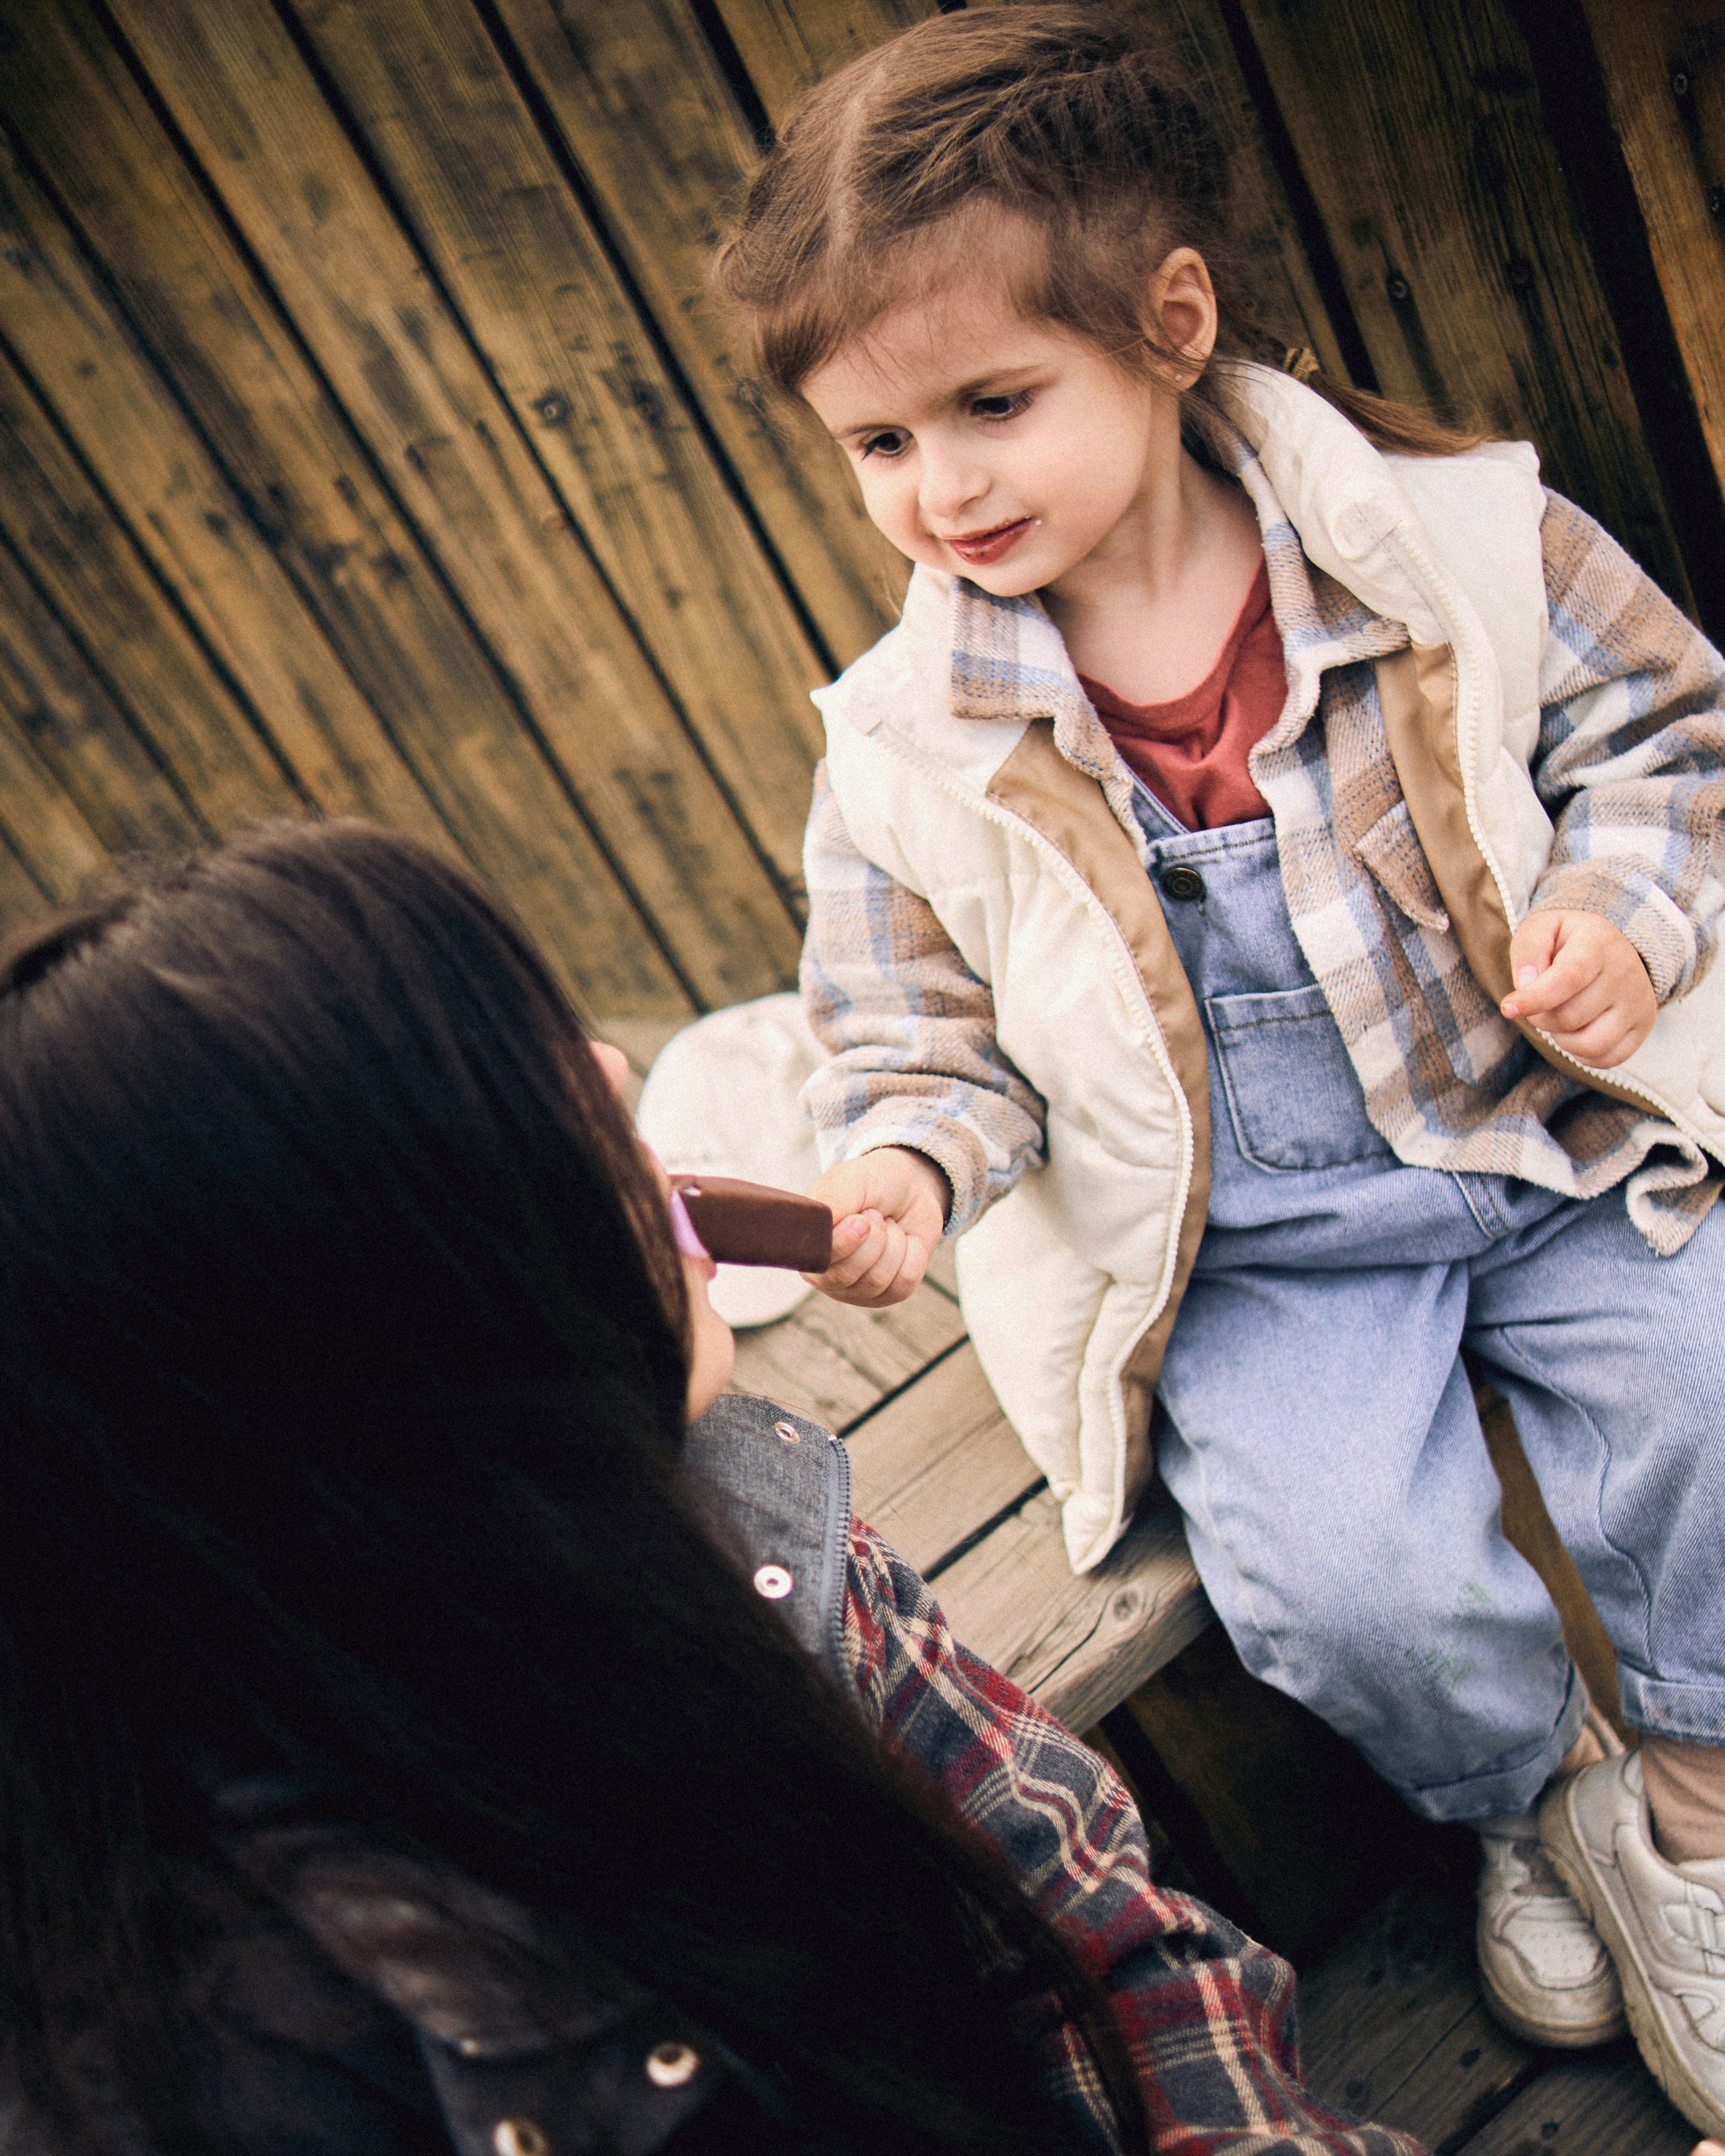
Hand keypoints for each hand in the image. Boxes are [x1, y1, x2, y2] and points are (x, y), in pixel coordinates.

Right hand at [805, 1147, 949, 1308]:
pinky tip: (905, 1241)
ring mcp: (858, 1290)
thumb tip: (823, 1232)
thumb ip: (831, 1203)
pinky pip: (903, 1284)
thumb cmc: (873, 1183)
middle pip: (846, 1275)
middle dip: (872, 1239)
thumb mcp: (849, 1181)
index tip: (861, 1218)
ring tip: (888, 1226)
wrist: (912, 1186)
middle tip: (875, 1216)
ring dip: (893, 1243)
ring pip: (877, 1281)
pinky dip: (912, 1254)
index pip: (820, 1261)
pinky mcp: (889, 1295)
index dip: (844, 1242)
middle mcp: (827, 1275)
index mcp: (809, 1248)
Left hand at [1500, 910, 1655, 1068]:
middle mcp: (1626, 972)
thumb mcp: (1543, 927)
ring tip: (1560, 1015)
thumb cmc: (1567, 940)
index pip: (1568, 979)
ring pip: (1589, 1044)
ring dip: (1561, 1037)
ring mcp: (1639, 1001)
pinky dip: (1581, 1053)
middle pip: (1569, 1017)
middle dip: (1541, 1016)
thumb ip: (1529, 949)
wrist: (1609, 946)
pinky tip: (1577, 1030)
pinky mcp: (1644, 1024)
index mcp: (1599, 942)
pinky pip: (1606, 1059)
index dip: (1535, 999)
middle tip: (1541, 1002)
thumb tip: (1526, 984)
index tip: (1508, 1009)